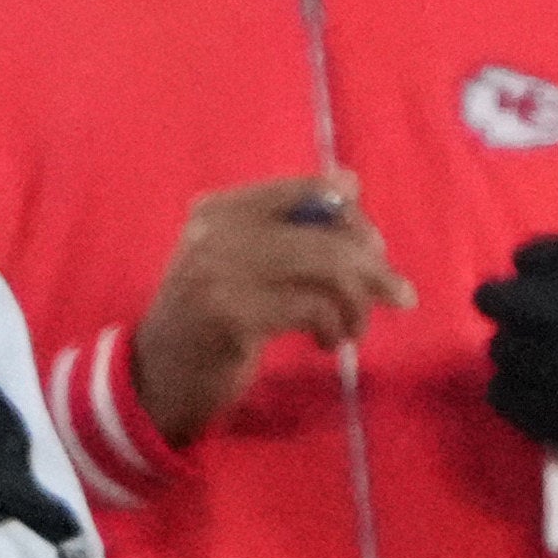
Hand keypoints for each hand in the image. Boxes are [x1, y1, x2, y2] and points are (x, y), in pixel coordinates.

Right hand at [134, 175, 411, 440]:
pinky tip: (327, 342)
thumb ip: (292, 229)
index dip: (355, 220)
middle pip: (328, 235)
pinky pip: (313, 309)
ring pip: (327, 268)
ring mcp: (219, 271)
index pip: (310, 191)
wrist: (160, 374)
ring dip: (359, 303)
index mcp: (222, 208)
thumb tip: (351, 183)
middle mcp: (216, 230)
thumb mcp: (246, 263)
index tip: (377, 251)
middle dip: (375, 268)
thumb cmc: (215, 316)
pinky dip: (335, 328)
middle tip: (397, 297)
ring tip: (355, 327)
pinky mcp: (230, 314)